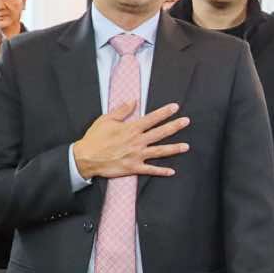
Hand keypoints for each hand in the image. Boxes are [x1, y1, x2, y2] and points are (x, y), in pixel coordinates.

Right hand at [73, 100, 188, 179]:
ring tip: (186, 146)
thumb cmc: (95, 138)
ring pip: (159, 151)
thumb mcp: (106, 120)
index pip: (152, 118)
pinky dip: (161, 171)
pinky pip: (150, 170)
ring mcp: (136, 155)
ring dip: (174, 149)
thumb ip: (122, 111)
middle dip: (175, 126)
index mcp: (131, 128)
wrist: (86, 158)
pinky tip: (172, 171)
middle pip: (160, 133)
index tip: (175, 107)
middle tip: (186, 121)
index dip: (164, 112)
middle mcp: (137, 141)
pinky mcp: (133, 168)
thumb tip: (133, 101)